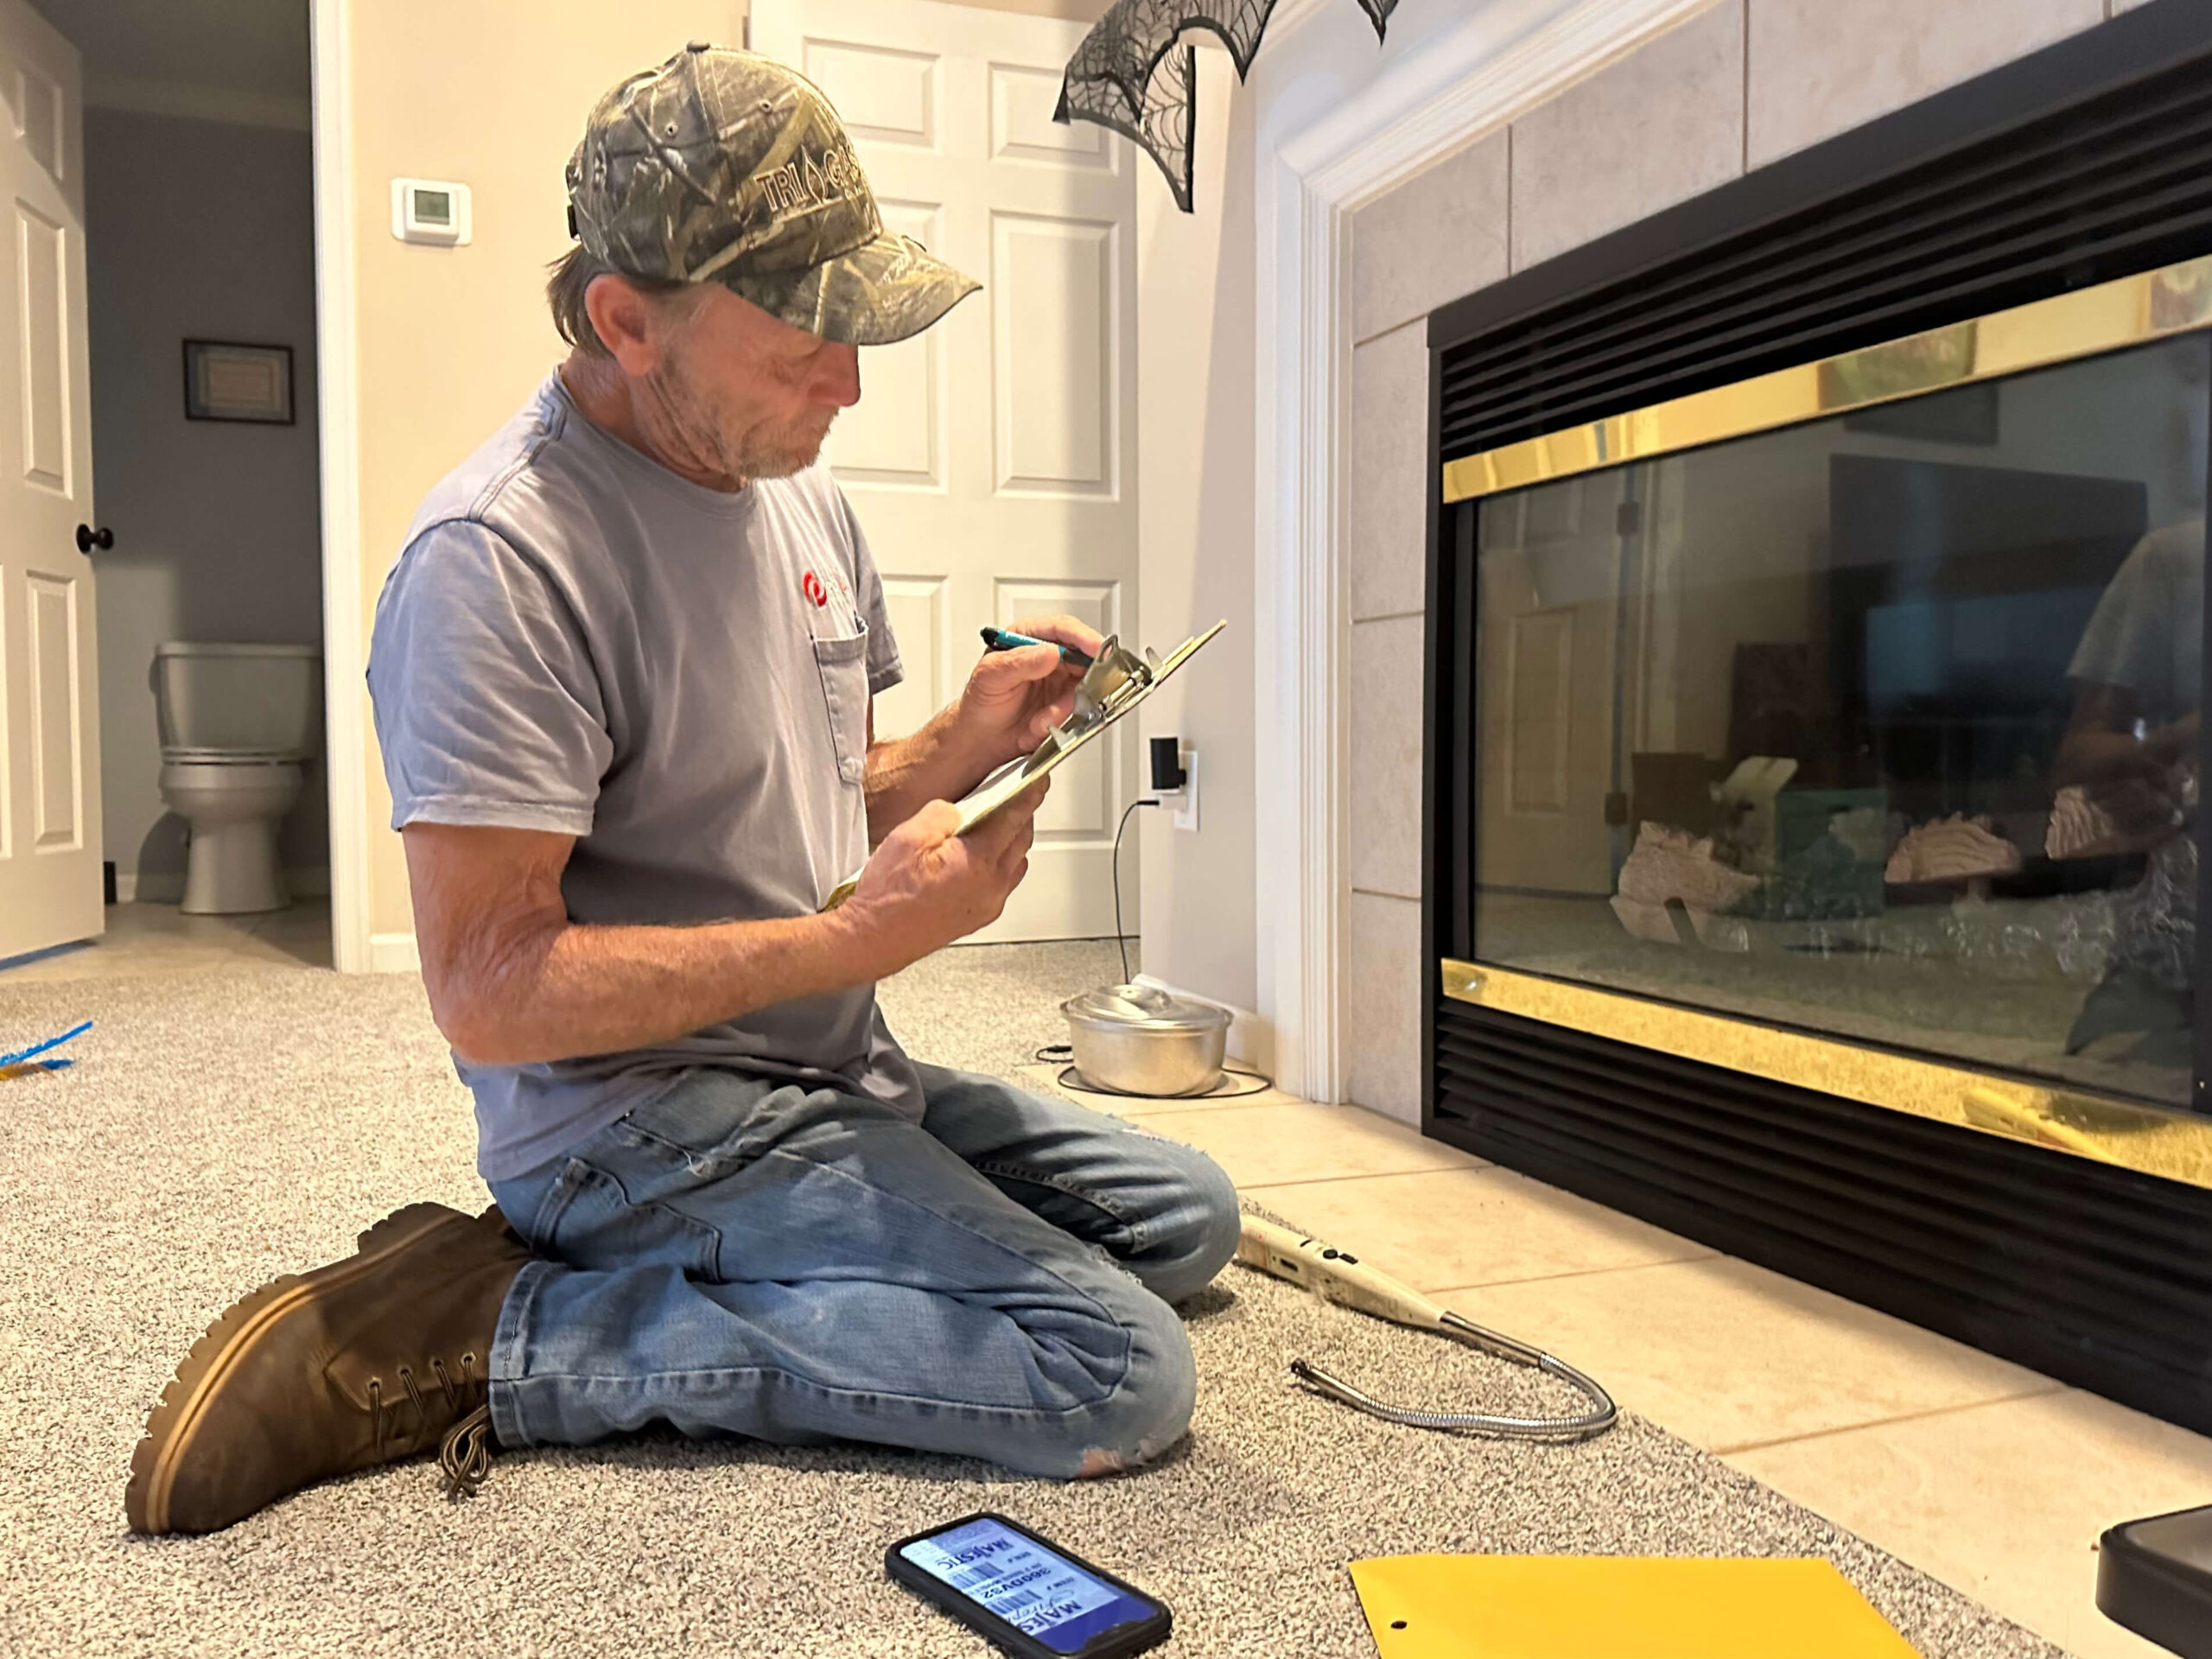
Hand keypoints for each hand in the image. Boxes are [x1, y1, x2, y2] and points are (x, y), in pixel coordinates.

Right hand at [837, 783, 1046, 975]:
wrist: (872, 939)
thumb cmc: (886, 897)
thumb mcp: (908, 838)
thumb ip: (941, 814)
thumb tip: (959, 810)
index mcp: (977, 862)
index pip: (1014, 818)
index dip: (1029, 795)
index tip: (1039, 781)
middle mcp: (990, 886)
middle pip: (1021, 840)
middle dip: (1022, 815)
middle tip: (1016, 796)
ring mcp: (987, 904)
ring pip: (1015, 863)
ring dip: (1012, 840)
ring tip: (995, 823)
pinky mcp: (978, 916)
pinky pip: (1004, 883)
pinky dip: (1001, 862)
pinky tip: (981, 854)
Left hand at [951, 614, 1107, 770]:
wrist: (981, 736)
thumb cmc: (980, 701)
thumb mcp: (991, 676)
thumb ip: (1021, 662)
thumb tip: (1051, 652)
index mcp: (1029, 637)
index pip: (1062, 629)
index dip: (1083, 637)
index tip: (1096, 648)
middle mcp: (1048, 655)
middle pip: (1083, 656)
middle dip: (1082, 679)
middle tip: (1077, 694)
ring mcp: (1059, 679)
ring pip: (1083, 687)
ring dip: (1064, 707)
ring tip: (1039, 720)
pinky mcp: (1065, 702)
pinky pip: (1077, 710)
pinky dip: (1060, 721)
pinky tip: (1039, 726)